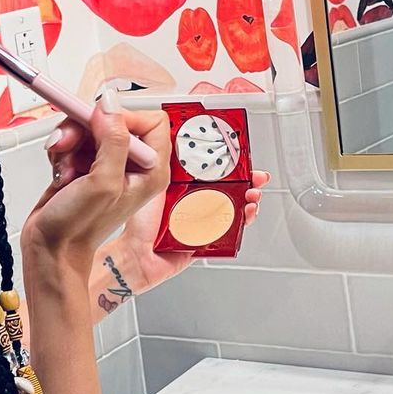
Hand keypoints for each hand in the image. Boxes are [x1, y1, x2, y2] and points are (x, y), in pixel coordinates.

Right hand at [22, 94, 169, 273]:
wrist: (51, 248)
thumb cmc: (79, 228)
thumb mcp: (103, 183)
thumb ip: (113, 141)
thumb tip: (111, 105)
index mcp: (150, 171)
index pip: (151, 121)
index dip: (123, 117)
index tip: (99, 125)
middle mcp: (132, 166)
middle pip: (114, 119)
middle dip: (86, 127)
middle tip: (69, 142)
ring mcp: (108, 164)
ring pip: (90, 126)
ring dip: (69, 140)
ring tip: (64, 165)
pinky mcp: (86, 165)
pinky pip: (74, 139)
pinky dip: (62, 149)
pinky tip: (60, 171)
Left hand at [117, 169, 270, 290]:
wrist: (136, 254)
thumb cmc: (139, 222)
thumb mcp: (156, 183)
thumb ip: (170, 165)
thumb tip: (178, 139)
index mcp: (185, 187)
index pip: (214, 172)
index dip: (231, 165)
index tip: (243, 158)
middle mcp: (196, 204)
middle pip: (230, 190)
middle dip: (248, 182)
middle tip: (256, 178)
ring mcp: (203, 223)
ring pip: (234, 209)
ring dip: (248, 202)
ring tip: (252, 197)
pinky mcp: (207, 241)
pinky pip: (230, 232)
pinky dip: (241, 224)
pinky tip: (244, 216)